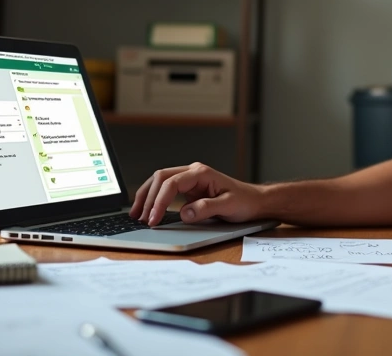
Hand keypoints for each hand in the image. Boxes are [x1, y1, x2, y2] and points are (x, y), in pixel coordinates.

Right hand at [129, 162, 264, 225]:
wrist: (255, 200)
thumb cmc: (245, 201)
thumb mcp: (228, 206)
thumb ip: (206, 208)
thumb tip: (184, 213)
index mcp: (200, 173)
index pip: (172, 183)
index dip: (159, 201)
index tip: (154, 219)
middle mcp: (192, 172)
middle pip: (160, 178)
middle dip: (148, 198)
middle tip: (142, 218)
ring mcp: (189, 179)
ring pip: (159, 181)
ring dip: (147, 196)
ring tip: (136, 214)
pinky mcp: (188, 189)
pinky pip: (165, 189)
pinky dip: (154, 198)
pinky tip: (147, 209)